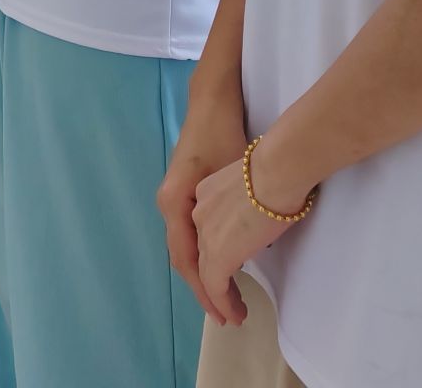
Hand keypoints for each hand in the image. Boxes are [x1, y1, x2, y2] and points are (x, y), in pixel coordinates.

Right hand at [157, 78, 251, 323]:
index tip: (226, 315)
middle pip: (183, 260)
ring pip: (186, 249)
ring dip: (206, 276)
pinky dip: (204, 257)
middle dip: (206, 291)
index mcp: (174, 204)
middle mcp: (169, 205)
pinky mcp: (185, 193)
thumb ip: (236, 216)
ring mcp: (175, 199)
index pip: (188, 261)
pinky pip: (191, 235)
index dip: (208, 292)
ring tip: (226, 301)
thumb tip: (252, 250)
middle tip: (229, 317)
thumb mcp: (233, 177)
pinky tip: (222, 267)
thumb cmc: (222, 136)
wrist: (212, 103)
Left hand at [193, 133, 314, 328]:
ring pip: (206, 274)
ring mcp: (206, 235)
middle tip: (224, 299)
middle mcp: (199, 213)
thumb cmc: (278, 170)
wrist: (276, 172)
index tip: (228, 266)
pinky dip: (223, 303)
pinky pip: (215, 287)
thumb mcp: (256, 184)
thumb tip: (261, 217)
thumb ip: (250, 201)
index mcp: (207, 193)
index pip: (205, 229)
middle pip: (199, 253)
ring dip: (219, 297)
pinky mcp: (218, 255)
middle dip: (211, 279)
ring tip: (232, 313)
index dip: (213, 251)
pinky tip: (236, 314)